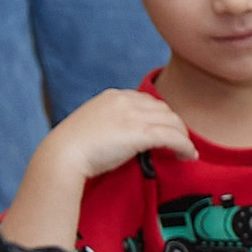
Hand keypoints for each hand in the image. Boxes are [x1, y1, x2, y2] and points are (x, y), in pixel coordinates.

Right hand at [50, 87, 194, 181]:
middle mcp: (125, 100)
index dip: (161, 117)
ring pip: (173, 122)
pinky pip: (173, 137)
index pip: (149, 101)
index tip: (166, 131)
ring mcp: (133, 115)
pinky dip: (185, 146)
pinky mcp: (140, 132)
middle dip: (175, 126)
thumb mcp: (94, 123)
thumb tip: (127, 134)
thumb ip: (113, 121)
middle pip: (165, 110)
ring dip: (184, 137)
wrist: (63, 155)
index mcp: (114, 95)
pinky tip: (188, 156)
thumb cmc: (74, 147)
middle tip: (180, 144)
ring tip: (186, 152)